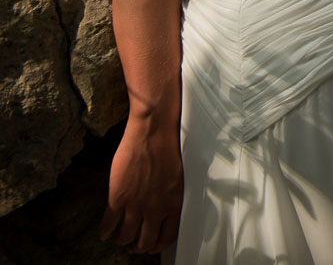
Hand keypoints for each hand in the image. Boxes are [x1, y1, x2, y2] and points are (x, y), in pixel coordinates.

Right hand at [99, 119, 182, 252]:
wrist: (152, 133)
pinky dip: (105, 232)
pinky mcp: (118, 198)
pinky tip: (104, 233)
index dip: (158, 244)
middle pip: (145, 242)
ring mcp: (136, 205)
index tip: (152, 245)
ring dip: (122, 240)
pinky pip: (109, 224)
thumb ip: (173, 198)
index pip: (167, 237)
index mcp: (174, 204)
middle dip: (138, 247)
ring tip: (120, 239)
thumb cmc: (168, 150)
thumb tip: (167, 212)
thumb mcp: (179, 178)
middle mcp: (156, 208)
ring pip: (126, 236)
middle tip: (133, 245)